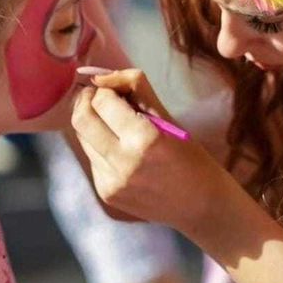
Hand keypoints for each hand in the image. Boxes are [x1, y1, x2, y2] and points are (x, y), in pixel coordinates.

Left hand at [71, 69, 234, 231]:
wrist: (201, 206)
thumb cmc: (191, 156)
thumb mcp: (169, 117)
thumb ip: (136, 88)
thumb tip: (101, 76)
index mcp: (144, 138)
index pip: (102, 101)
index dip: (106, 89)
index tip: (118, 91)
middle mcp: (122, 162)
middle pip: (81, 119)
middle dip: (87, 102)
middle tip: (102, 98)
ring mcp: (111, 181)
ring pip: (82, 138)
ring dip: (93, 124)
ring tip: (115, 125)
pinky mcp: (106, 193)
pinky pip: (92, 159)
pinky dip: (100, 147)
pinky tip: (122, 151)